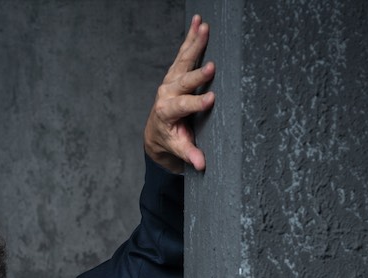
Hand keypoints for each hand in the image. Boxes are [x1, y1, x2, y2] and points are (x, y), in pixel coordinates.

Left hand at [144, 14, 216, 172]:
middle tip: (211, 67)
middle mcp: (166, 93)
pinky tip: (198, 22)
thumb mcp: (179, 149)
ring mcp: (170, 81)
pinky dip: (191, 37)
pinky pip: (184, 53)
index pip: (183, 107)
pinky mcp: (175, 73)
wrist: (156, 133)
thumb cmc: (170, 140)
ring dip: (194, 44)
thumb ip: (189, 154)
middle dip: (197, 75)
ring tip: (204, 27)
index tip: (211, 99)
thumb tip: (201, 164)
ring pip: (183, 60)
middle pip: (184, 82)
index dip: (197, 103)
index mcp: (167, 112)